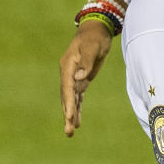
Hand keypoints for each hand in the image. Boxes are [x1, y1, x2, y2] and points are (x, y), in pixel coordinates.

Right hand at [60, 19, 113, 135]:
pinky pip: (78, 97)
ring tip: (70, 132)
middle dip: (68, 115)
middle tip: (68, 132)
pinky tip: (77, 121)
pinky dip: (77, 109)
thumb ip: (86, 61)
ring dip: (71, 115)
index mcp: (68, 66)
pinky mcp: (81, 80)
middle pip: (67, 97)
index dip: (68, 103)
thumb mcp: (93, 47)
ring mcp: (74, 77)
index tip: (68, 116)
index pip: (67, 88)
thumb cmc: (95, 37)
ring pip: (71, 100)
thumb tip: (80, 77)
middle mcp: (68, 74)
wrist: (96, 30)